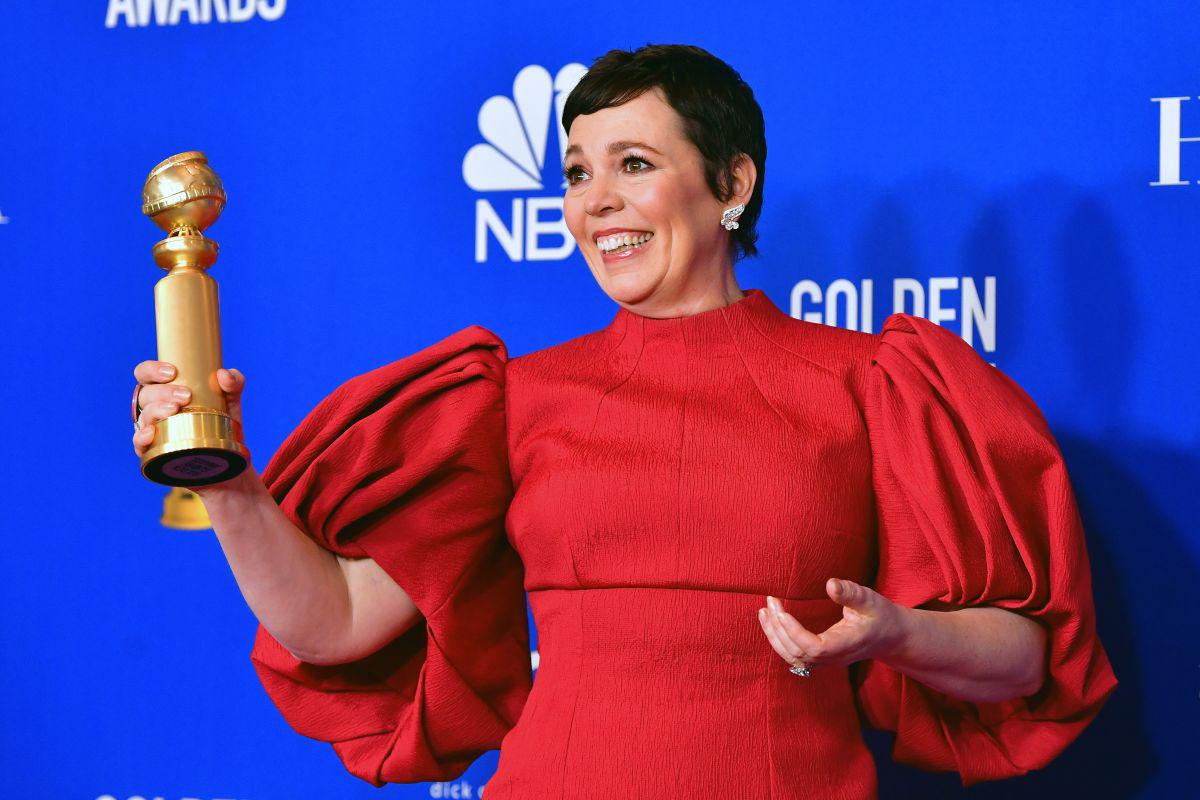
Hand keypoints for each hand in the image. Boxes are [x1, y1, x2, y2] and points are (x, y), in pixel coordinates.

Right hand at [131, 361, 245, 458]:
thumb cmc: (223, 422)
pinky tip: (151, 433)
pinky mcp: (154, 451)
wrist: (230, 457)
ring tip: (175, 409)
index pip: (146, 374)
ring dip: (156, 410)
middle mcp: (154, 408)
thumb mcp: (231, 399)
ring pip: (143, 416)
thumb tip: (223, 374)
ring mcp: (153, 429)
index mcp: (165, 390)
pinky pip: (139, 444)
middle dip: (163, 391)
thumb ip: (233, 382)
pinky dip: (141, 437)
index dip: (151, 370)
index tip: (172, 372)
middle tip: (186, 395)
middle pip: (145, 394)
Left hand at [757, 578, 911, 670]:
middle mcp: (833, 658)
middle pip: (798, 654)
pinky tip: (772, 623)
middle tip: (769, 602)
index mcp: (845, 645)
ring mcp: (826, 661)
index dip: (793, 633)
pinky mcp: (821, 658)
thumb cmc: (881, 616)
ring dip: (774, 636)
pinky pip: (795, 656)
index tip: (780, 611)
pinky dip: (780, 641)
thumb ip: (851, 593)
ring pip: (793, 658)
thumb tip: (830, 584)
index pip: (814, 648)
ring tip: (763, 612)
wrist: (891, 637)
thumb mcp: (870, 600)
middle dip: (778, 629)